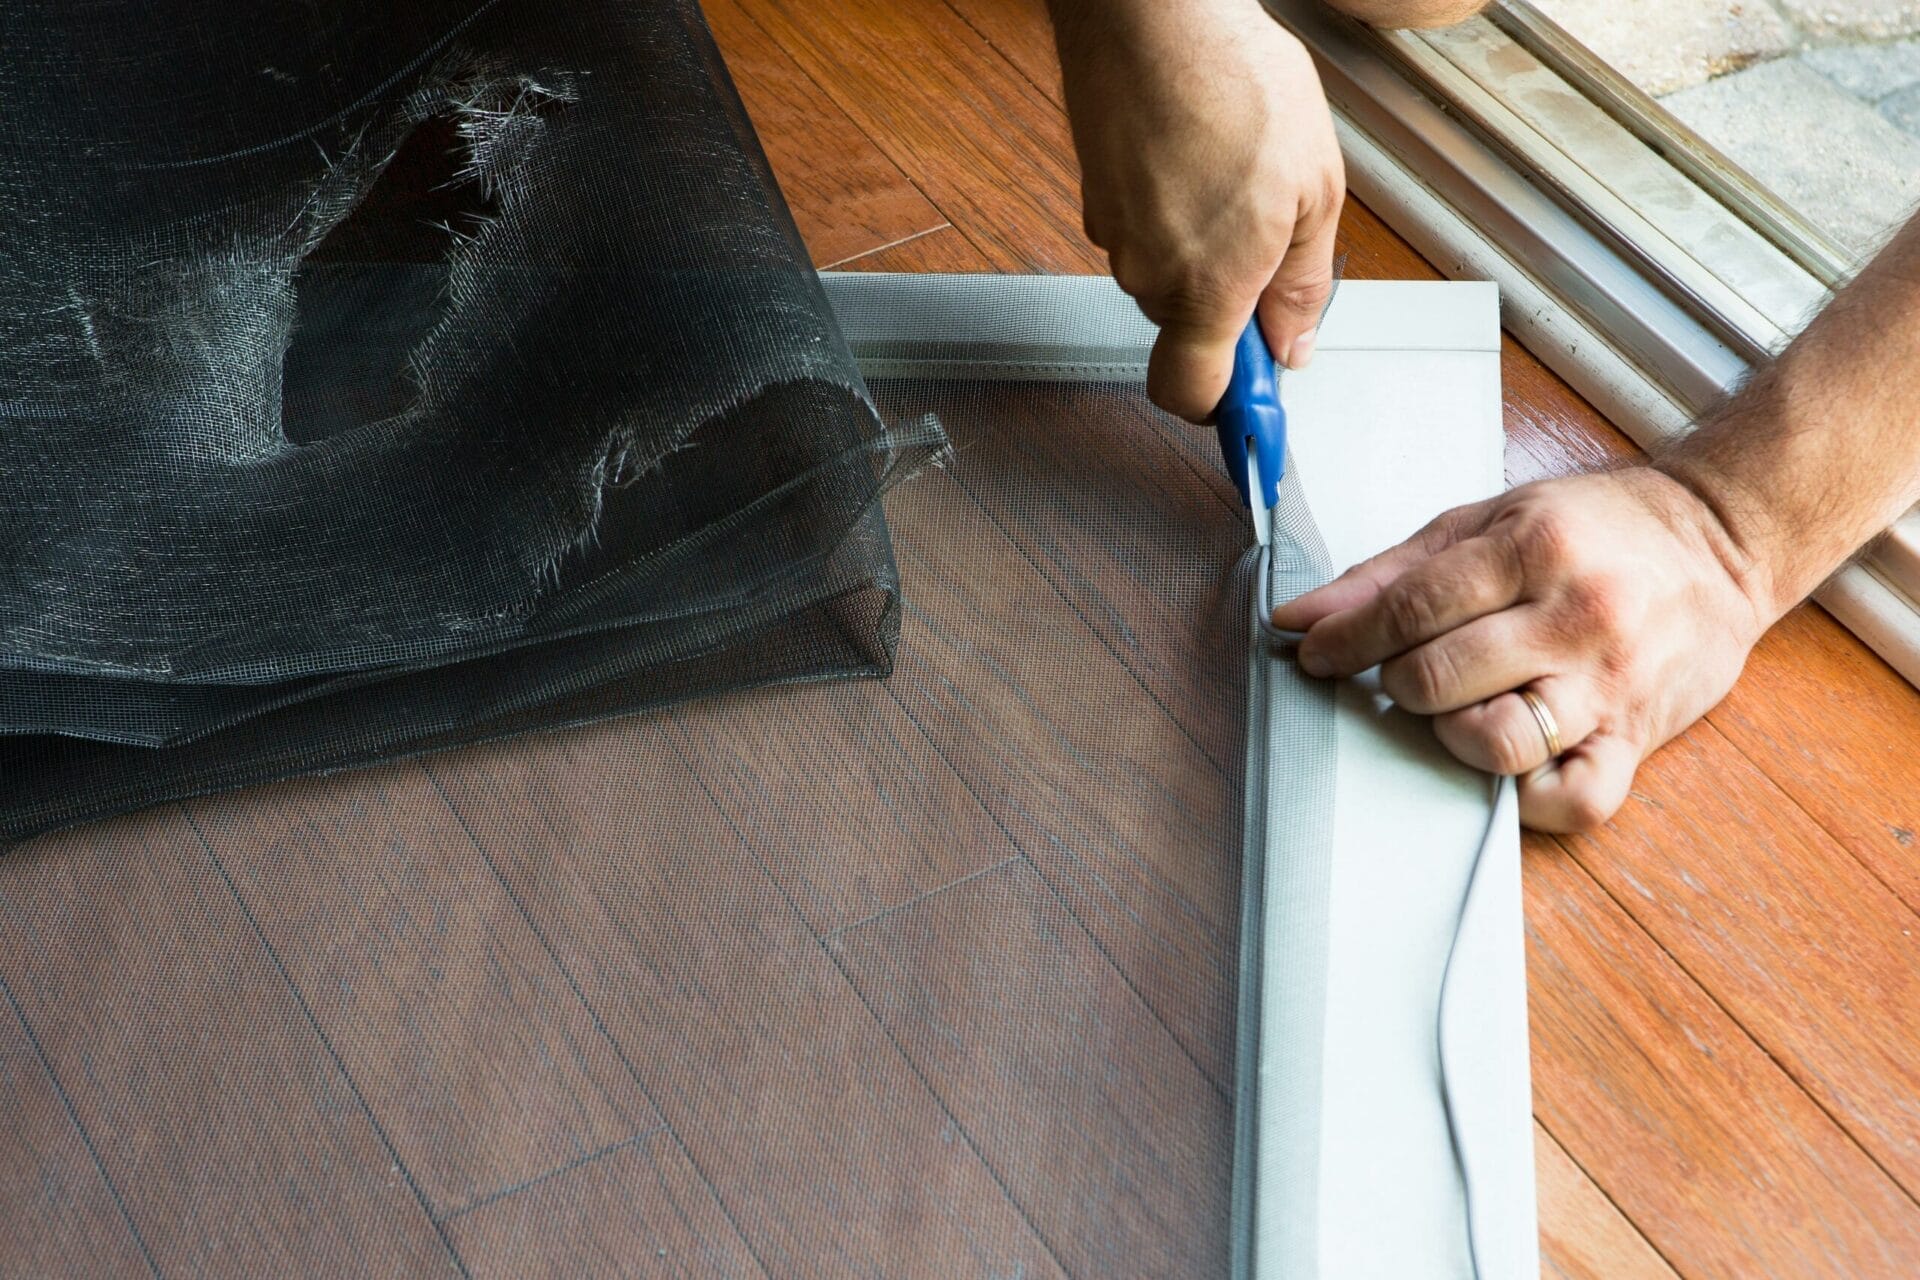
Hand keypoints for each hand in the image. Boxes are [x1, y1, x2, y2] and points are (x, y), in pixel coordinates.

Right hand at [1052, 0, 1344, 420]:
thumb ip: (1301, 284)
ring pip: (1164, 270)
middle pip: (1186, 325)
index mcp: (1207, 286)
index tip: (1254, 403)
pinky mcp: (1096, 192)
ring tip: (1236, 173)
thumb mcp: (1314, 191)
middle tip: (1272, 239)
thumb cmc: (1235, 83)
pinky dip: (1171, 205)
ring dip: (1201, 244)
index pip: (1190, 393)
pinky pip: (1142, 225)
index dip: (1224, 407)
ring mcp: (1113, 232)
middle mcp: (1148, 273)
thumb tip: (1293, 344)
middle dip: (1228, 299)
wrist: (1153, 13)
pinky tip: (1199, 152)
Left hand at [1270, 467, 1774, 830]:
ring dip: (1453, 734)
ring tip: (1460, 706)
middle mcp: (1576, 618)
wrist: (1723, 539)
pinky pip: (1574, 800)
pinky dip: (1527, 797)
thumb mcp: (1488, 520)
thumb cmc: (1595, 529)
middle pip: (1440, 680)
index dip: (1346, 641)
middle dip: (1399, 684)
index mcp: (1534, 550)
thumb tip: (1301, 618)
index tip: (1316, 654)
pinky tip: (1510, 761)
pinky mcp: (1638, 739)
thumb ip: (1391, 573)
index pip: (1409, 610)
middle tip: (1405, 672)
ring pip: (1497, 743)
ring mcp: (1610, 684)